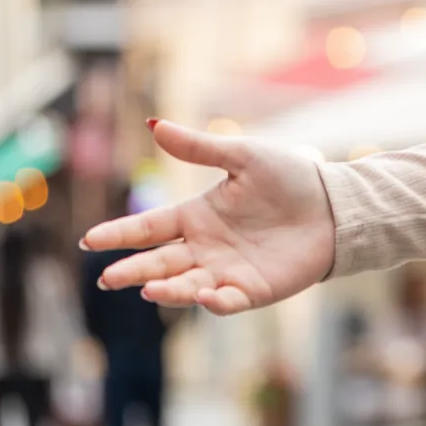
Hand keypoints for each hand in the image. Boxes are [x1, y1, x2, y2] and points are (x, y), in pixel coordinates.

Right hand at [82, 119, 334, 314]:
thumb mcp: (243, 156)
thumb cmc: (291, 178)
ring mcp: (226, 271)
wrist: (336, 205)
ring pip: (185, 286)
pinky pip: (227, 301)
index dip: (119, 234)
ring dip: (167, 290)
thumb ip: (199, 148)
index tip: (89, 240)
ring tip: (148, 288)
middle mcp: (204, 247)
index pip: (148, 228)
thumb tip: (155, 124)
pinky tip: (206, 295)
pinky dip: (214, 301)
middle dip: (132, 270)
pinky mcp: (253, 290)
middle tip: (108, 277)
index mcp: (196, 216)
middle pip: (159, 263)